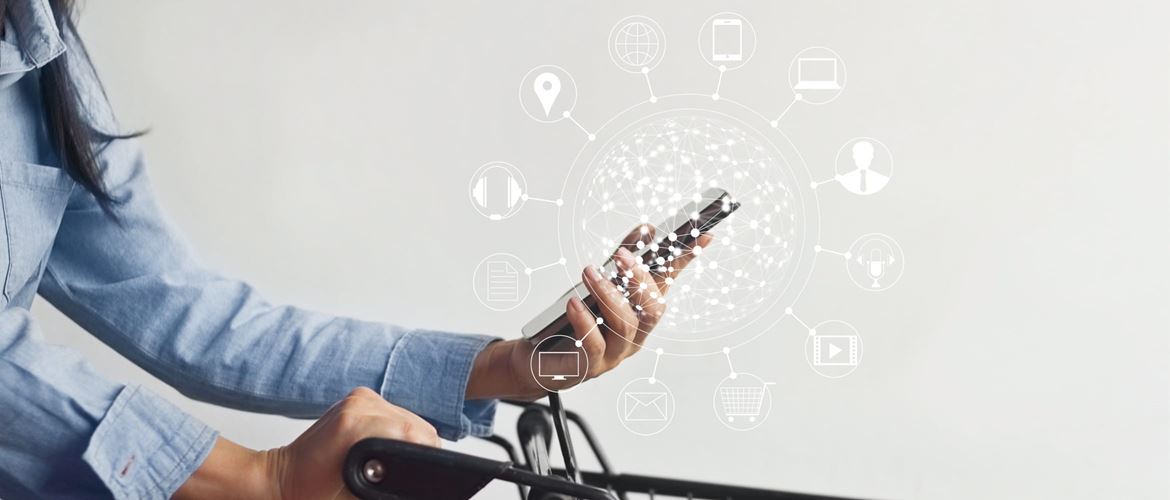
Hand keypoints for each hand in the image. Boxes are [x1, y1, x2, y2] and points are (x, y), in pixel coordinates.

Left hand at [175, 387, 438, 499]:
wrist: (281, 479)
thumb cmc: (310, 489)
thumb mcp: (356, 491)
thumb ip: (390, 475)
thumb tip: (417, 471)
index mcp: (356, 426)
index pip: (416, 433)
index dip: (425, 454)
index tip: (422, 468)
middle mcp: (359, 405)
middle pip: (416, 424)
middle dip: (417, 448)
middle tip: (403, 471)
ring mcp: (359, 398)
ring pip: (408, 417)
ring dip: (407, 438)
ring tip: (389, 461)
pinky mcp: (358, 398)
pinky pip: (393, 412)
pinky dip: (395, 429)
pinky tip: (381, 447)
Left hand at [468, 226, 712, 399]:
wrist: (540, 362)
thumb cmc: (573, 323)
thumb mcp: (598, 287)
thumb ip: (620, 261)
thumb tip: (645, 231)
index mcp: (640, 314)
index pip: (666, 283)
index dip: (683, 261)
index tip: (701, 236)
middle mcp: (635, 335)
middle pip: (653, 309)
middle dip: (640, 279)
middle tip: (621, 255)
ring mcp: (615, 353)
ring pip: (625, 325)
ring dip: (607, 294)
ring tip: (589, 273)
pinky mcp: (590, 366)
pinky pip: (594, 345)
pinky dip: (584, 321)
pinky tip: (574, 304)